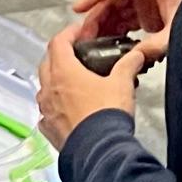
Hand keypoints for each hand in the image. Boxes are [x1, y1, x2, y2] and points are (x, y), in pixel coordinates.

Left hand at [37, 22, 143, 150]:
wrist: (98, 150)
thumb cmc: (106, 114)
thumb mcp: (122, 83)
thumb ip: (128, 64)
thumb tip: (137, 55)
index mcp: (63, 73)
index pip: (58, 43)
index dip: (68, 33)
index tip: (79, 32)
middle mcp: (48, 89)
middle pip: (47, 63)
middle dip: (60, 55)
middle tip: (76, 54)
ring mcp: (45, 110)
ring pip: (44, 87)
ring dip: (55, 80)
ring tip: (73, 81)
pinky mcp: (48, 128)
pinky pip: (46, 112)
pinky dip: (54, 105)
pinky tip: (67, 108)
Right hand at [73, 0, 181, 69]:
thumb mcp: (176, 31)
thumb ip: (153, 46)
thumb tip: (133, 59)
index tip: (77, 8)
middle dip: (96, 17)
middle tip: (85, 36)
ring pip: (116, 9)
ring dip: (104, 26)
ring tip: (95, 44)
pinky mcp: (149, 11)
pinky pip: (125, 19)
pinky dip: (116, 30)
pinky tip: (111, 44)